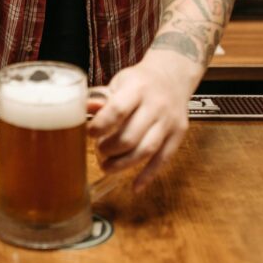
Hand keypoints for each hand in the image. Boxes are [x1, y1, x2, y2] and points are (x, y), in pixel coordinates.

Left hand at [86, 51, 197, 191]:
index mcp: (137, 88)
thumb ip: (102, 97)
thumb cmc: (140, 81)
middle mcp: (156, 105)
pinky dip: (148, 175)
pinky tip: (135, 186)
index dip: (101, 125)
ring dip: (124, 164)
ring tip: (107, 168)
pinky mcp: (178, 134)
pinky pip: (163, 159)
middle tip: (99, 151)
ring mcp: (169, 121)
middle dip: (111, 148)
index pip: (118, 110)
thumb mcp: (120, 81)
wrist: (173, 76)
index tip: (90, 133)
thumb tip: (84, 109)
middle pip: (131, 135)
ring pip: (146, 150)